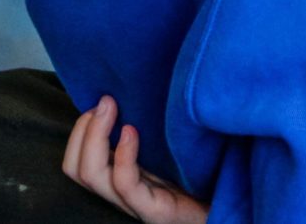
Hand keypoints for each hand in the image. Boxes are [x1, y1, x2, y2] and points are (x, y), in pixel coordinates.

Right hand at [63, 97, 208, 223]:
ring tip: (109, 108)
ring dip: (94, 137)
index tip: (98, 102)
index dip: (80, 131)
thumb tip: (140, 95)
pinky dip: (123, 155)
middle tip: (102, 102)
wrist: (228, 207)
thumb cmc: (205, 177)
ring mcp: (137, 204)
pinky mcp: (156, 211)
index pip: (78, 161)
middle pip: (76, 169)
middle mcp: (122, 194)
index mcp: (122, 179)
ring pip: (93, 176)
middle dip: (81, 131)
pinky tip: (130, 131)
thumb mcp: (172, 149)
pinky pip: (127, 184)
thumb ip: (154, 132)